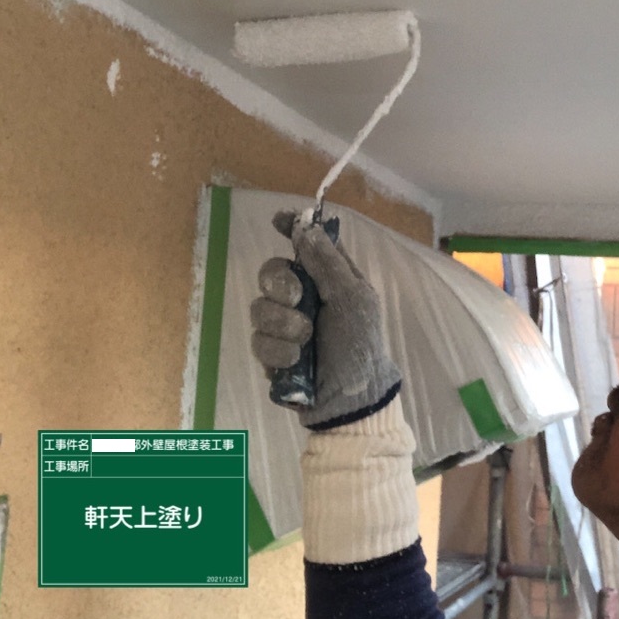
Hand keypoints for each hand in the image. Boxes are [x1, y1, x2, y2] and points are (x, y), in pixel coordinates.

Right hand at [250, 212, 402, 430]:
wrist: (352, 398)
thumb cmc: (360, 344)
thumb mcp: (354, 299)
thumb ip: (328, 263)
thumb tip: (305, 227)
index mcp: (328, 279)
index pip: (305, 244)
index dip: (290, 228)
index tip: (277, 221)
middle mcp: (303, 297)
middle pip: (270, 272)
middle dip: (281, 285)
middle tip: (298, 299)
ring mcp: (284, 325)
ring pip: (259, 308)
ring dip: (283, 324)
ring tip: (305, 340)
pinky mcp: (271, 352)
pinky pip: (258, 340)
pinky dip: (278, 350)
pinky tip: (295, 360)